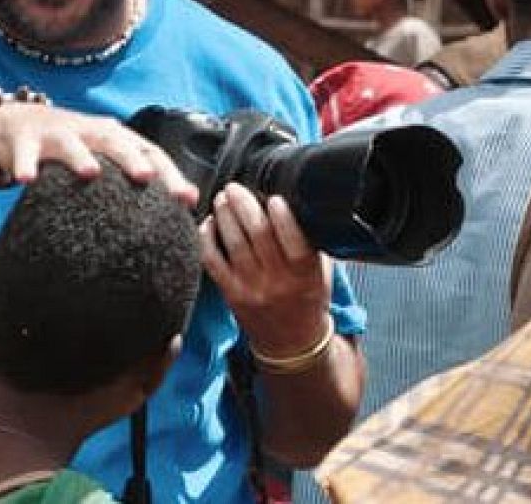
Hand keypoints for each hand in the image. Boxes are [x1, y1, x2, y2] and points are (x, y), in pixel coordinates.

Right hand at [0, 103, 198, 204]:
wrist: (17, 122)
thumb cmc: (73, 146)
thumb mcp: (107, 156)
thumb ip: (139, 176)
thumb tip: (188, 203)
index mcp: (116, 137)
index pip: (149, 152)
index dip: (169, 174)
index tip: (186, 200)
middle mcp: (90, 132)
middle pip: (115, 142)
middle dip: (131, 159)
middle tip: (146, 177)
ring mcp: (57, 134)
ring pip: (71, 143)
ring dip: (81, 156)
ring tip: (90, 172)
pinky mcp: (24, 142)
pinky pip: (24, 155)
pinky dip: (24, 165)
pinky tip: (25, 181)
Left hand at [200, 183, 332, 353]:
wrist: (292, 343)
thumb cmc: (308, 301)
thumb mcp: (322, 272)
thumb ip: (311, 242)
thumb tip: (297, 204)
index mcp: (305, 273)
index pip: (294, 240)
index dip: (282, 216)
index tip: (274, 196)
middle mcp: (278, 281)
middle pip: (258, 234)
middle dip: (244, 205)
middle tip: (235, 187)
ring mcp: (252, 288)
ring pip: (234, 243)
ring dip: (225, 216)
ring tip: (222, 199)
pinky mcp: (231, 294)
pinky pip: (213, 261)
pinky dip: (208, 239)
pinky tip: (209, 224)